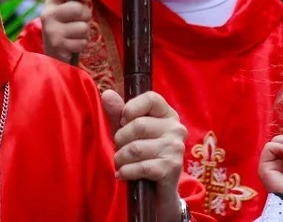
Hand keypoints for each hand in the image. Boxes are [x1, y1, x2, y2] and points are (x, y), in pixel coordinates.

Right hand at [40, 0, 92, 62]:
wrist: (53, 53)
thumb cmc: (66, 27)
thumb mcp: (68, 10)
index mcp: (52, 1)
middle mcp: (48, 14)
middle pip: (78, 8)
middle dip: (87, 17)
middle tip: (82, 22)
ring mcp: (51, 30)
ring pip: (83, 28)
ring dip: (85, 33)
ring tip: (76, 35)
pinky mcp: (57, 46)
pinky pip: (82, 43)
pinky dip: (82, 45)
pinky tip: (73, 45)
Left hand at [103, 90, 187, 221]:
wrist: (157, 189)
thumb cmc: (142, 153)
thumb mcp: (127, 131)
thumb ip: (117, 113)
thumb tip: (106, 93)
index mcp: (167, 114)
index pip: (151, 98)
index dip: (130, 108)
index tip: (123, 121)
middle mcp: (176, 128)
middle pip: (138, 125)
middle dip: (120, 139)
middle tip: (119, 149)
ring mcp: (175, 148)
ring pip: (136, 148)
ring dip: (121, 158)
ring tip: (121, 163)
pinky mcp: (172, 168)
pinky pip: (141, 167)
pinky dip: (126, 172)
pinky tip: (123, 174)